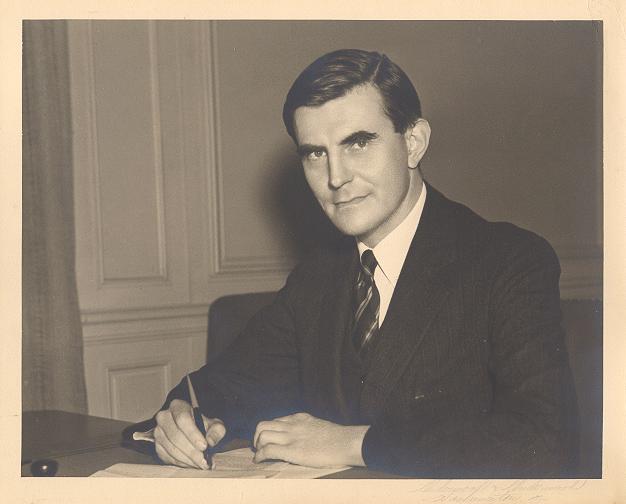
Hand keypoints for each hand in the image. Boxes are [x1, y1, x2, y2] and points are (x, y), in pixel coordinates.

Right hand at [153, 399, 225, 468]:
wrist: (191, 432)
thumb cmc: (202, 426)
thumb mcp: (214, 424)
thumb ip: (217, 430)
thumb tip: (211, 441)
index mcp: (178, 406)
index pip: (183, 419)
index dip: (193, 434)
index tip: (204, 446)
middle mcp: (164, 417)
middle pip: (176, 436)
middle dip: (192, 451)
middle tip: (204, 461)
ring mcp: (158, 432)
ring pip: (171, 448)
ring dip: (187, 459)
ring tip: (200, 464)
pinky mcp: (157, 446)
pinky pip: (168, 457)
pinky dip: (181, 463)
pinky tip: (192, 463)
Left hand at [253, 412, 369, 467]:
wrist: (346, 442)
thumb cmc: (337, 438)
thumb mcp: (318, 426)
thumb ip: (307, 429)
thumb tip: (304, 438)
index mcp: (299, 418)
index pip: (275, 421)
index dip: (269, 432)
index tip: (269, 440)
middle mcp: (292, 425)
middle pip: (263, 425)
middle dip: (257, 437)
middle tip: (259, 447)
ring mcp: (291, 437)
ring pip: (262, 435)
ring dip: (257, 446)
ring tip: (259, 455)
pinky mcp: (292, 450)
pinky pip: (268, 450)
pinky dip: (260, 456)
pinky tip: (260, 461)